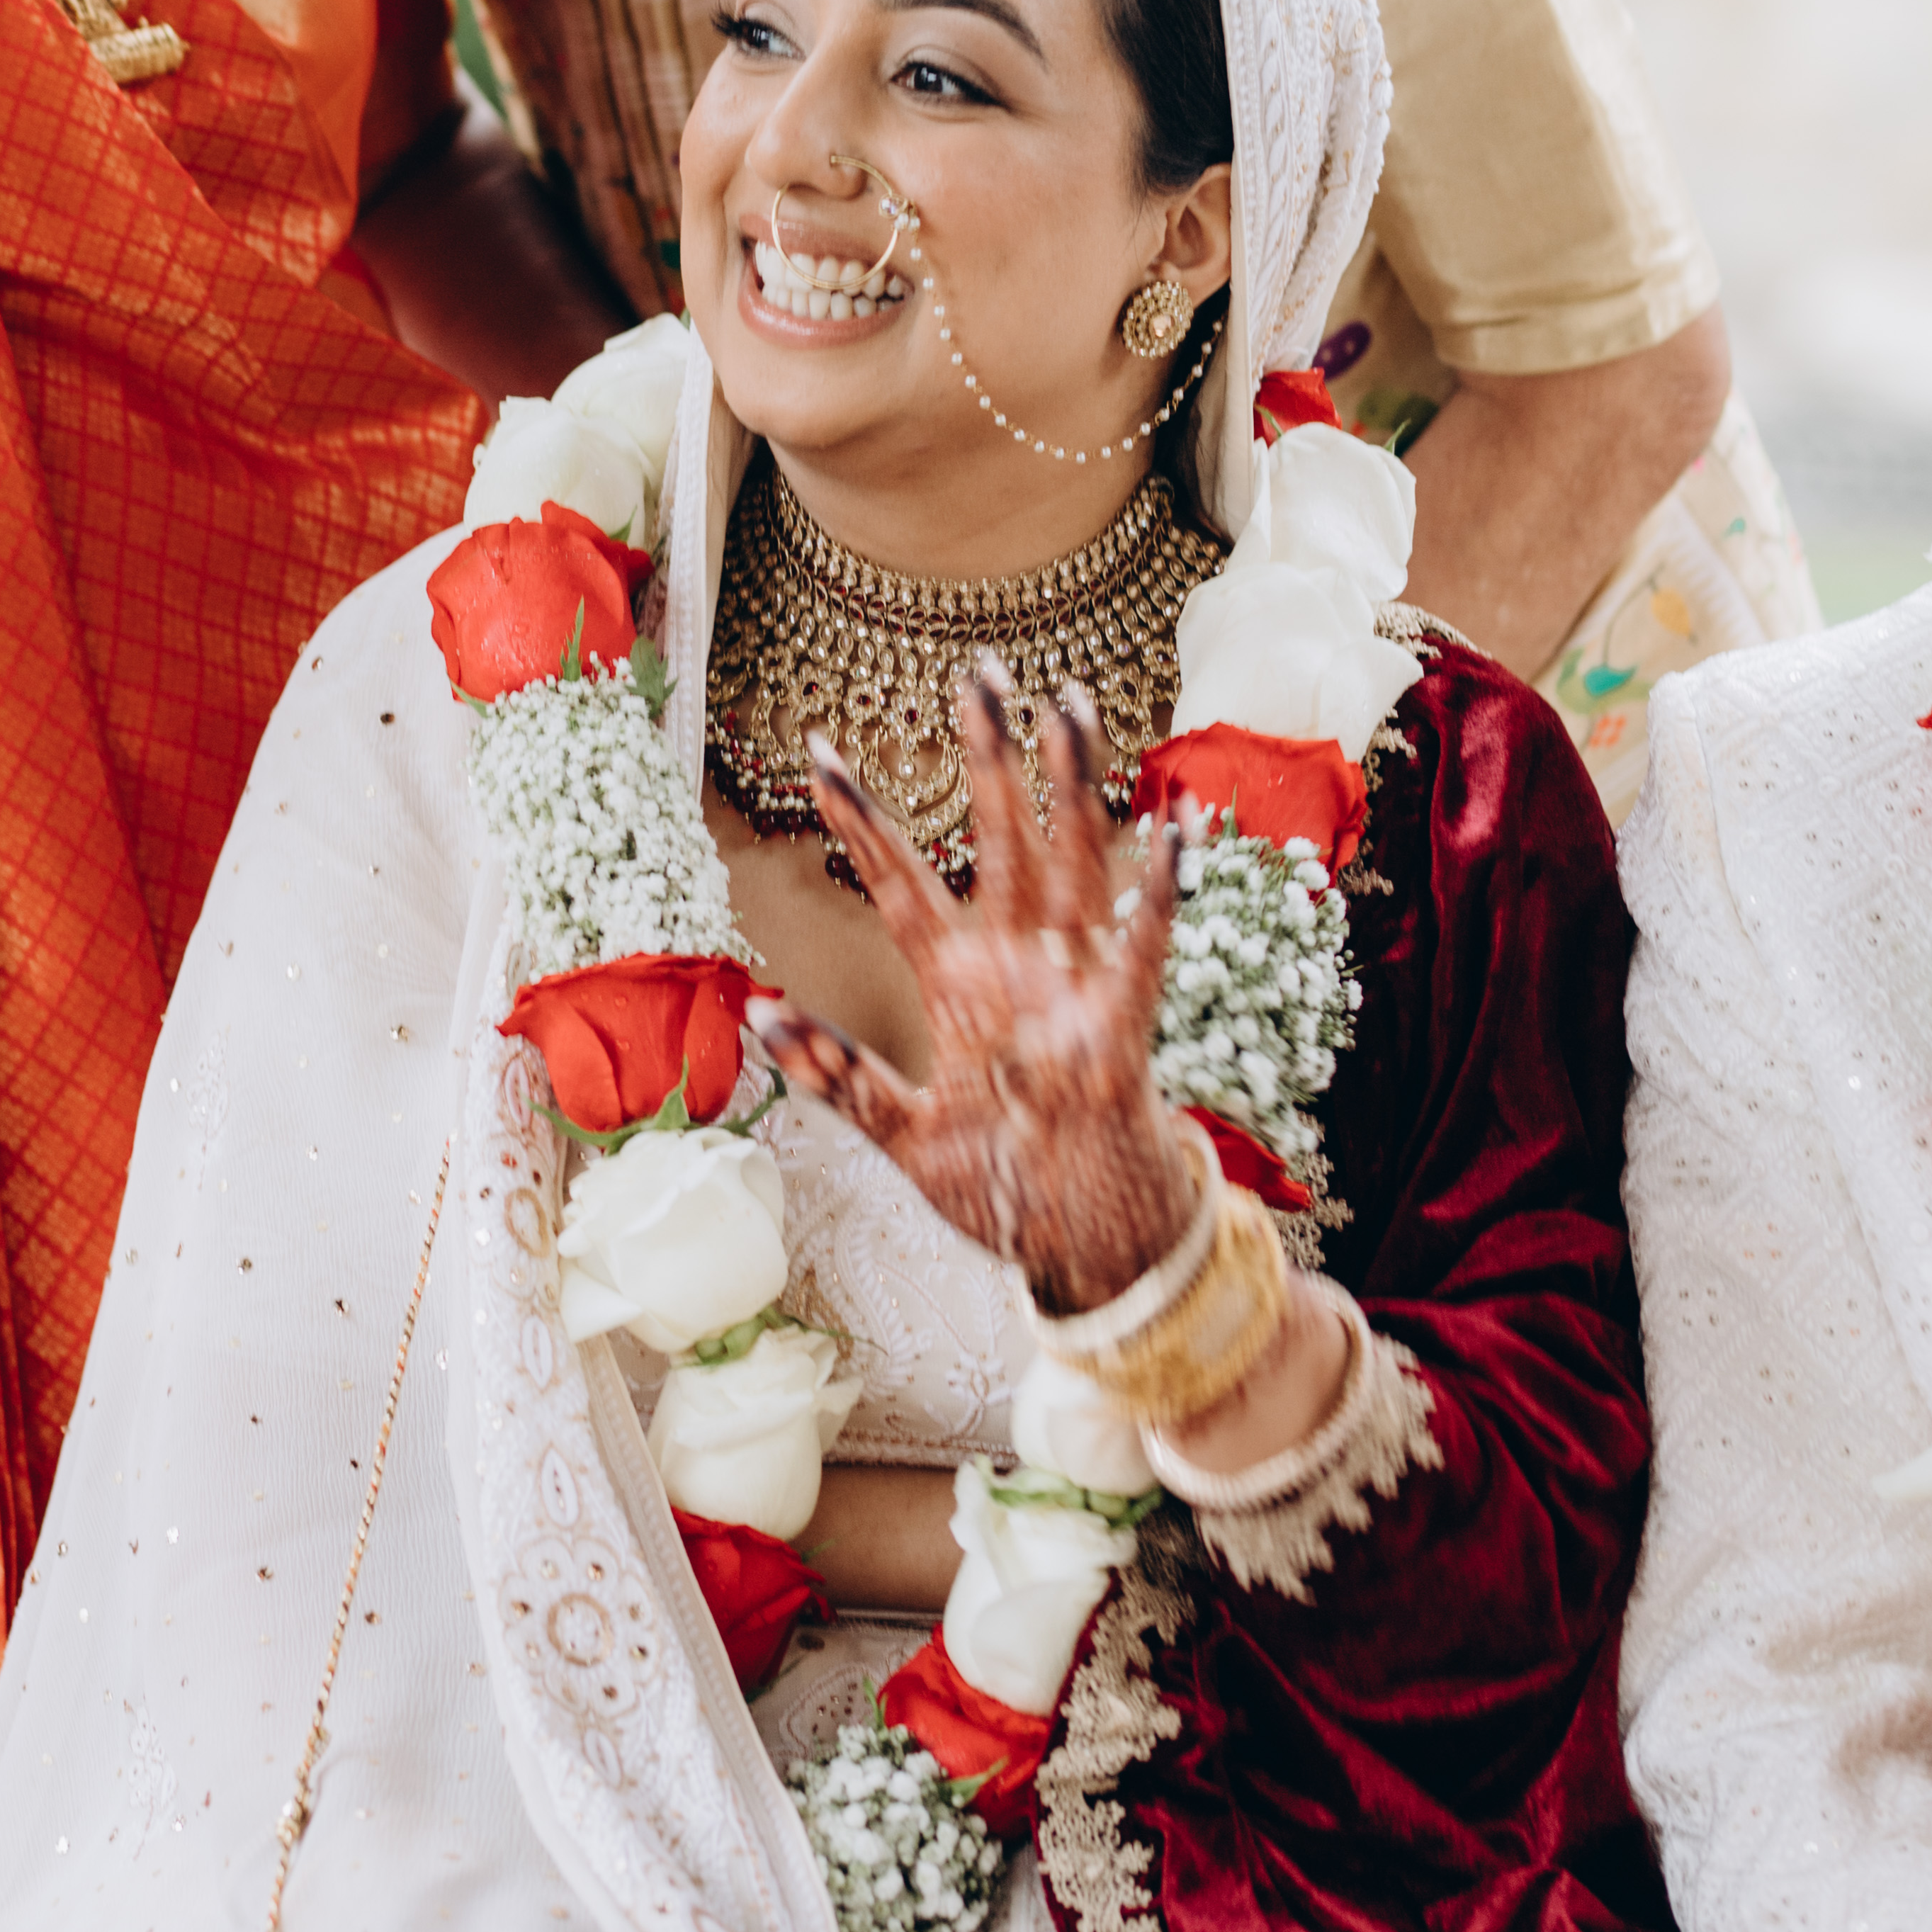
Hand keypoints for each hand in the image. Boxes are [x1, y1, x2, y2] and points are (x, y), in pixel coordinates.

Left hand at [759, 672, 1197, 1315]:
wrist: (1084, 1257)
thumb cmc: (1003, 1192)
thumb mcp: (904, 1140)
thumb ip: (839, 1081)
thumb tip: (762, 1019)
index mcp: (959, 989)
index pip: (902, 885)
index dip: (861, 823)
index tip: (819, 754)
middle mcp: (1016, 971)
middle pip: (996, 845)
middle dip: (986, 761)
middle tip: (975, 674)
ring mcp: (1071, 993)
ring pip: (1072, 868)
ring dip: (1071, 790)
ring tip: (1070, 706)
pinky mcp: (1118, 1035)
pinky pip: (1140, 955)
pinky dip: (1154, 897)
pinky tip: (1169, 832)